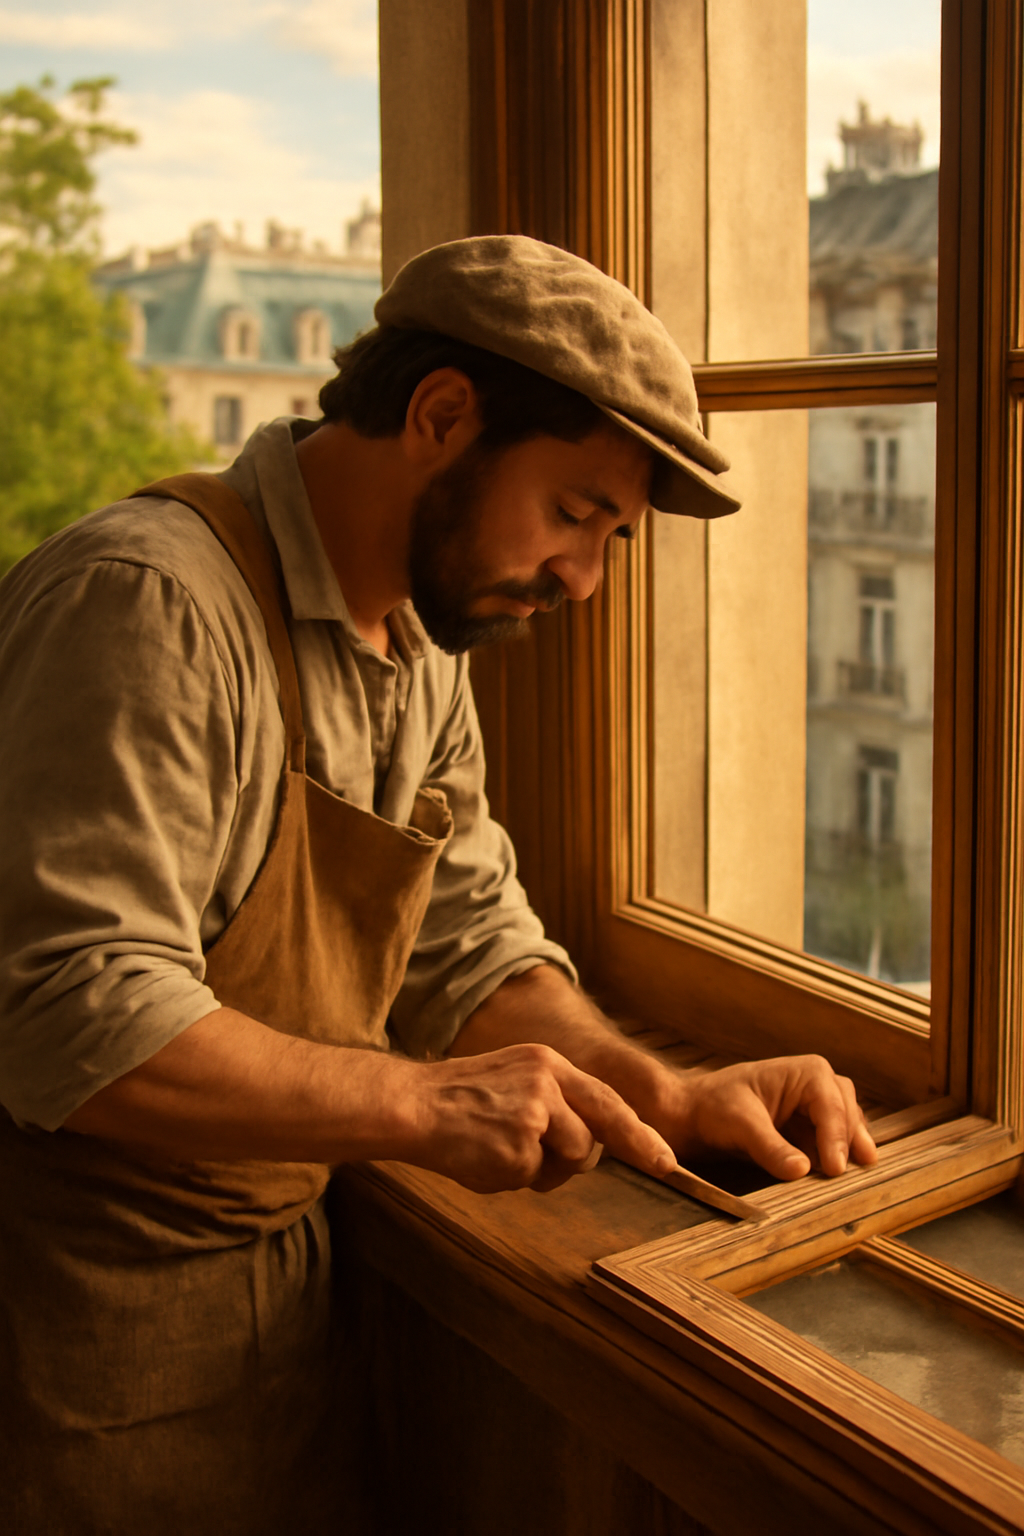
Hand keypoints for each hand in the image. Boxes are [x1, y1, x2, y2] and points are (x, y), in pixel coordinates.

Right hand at [405, 1042, 675, 1193]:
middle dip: (578, 1159)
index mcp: (547, 1063)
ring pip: (566, 1161)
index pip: (606, 1100)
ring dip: (537, 1170)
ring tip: (495, 1151)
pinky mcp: (519, 1142)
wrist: (411, 1105)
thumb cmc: (457, 1103)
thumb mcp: (513, 1083)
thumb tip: (589, 1146)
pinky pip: (532, 1178)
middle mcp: (548, 1080)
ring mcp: (535, 1110)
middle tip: (536, 1159)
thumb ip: (554, 1106)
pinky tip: (481, 1158)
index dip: (639, 1134)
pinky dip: (509, 1178)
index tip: (667, 1162)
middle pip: (592, 1137)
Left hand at [666, 1055, 876, 1179]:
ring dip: (850, 1151)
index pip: (831, 1107)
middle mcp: (818, 1085)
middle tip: (845, 1177)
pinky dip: (838, 1158)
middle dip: (850, 1144)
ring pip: (848, 1128)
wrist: (696, 1115)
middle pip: (847, 1114)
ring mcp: (818, 1108)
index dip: (837, 1138)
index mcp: (806, 1072)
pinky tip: (836, 1180)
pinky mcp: (812, 1130)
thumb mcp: (741, 1126)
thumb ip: (770, 1147)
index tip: (836, 1169)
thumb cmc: (715, 1109)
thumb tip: (801, 1169)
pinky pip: (834, 1143)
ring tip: (853, 1181)